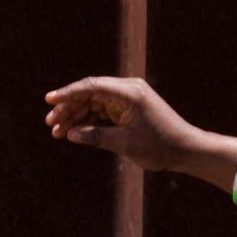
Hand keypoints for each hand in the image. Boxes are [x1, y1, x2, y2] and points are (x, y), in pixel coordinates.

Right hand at [44, 76, 224, 178]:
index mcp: (130, 92)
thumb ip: (96, 136)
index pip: (92, 86)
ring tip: (57, 132)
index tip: (49, 99)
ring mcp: (128, 99)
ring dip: (75, 116)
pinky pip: (101, 111)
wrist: (187, 150)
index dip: (68, 92)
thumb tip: (70, 133)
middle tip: (50, 124)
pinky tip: (73, 132)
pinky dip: (87, 121)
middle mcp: (128, 91)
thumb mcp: (125, 143)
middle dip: (68, 108)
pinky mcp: (128, 110)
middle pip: (89, 94)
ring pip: (93, 103)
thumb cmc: (160, 145)